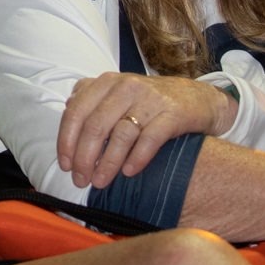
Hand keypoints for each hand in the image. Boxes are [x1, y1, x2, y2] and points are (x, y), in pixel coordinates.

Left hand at [57, 72, 233, 187]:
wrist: (199, 98)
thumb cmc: (151, 101)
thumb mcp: (119, 92)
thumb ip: (93, 98)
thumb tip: (67, 110)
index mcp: (107, 82)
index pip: (76, 112)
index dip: (66, 141)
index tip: (65, 165)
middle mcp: (126, 87)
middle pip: (95, 126)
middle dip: (84, 158)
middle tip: (81, 180)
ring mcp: (150, 99)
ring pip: (121, 134)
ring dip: (107, 163)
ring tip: (101, 182)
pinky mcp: (173, 114)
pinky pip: (150, 139)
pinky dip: (137, 158)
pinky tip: (129, 173)